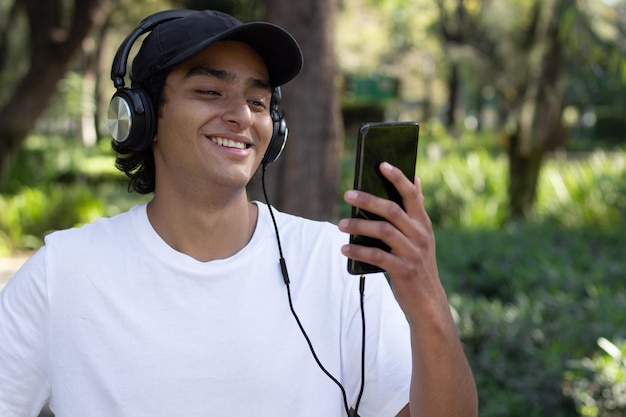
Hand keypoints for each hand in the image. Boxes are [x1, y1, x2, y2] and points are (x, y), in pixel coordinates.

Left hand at [338, 161, 445, 319]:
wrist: (428, 302)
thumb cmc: (418, 263)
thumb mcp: (422, 236)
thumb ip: (416, 209)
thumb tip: (415, 179)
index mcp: (423, 223)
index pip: (411, 194)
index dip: (398, 177)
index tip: (381, 164)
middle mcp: (420, 235)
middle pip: (392, 210)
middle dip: (368, 200)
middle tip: (347, 194)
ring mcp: (413, 252)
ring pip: (383, 231)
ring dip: (359, 226)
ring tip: (341, 225)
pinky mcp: (403, 270)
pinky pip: (377, 256)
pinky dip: (359, 251)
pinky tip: (345, 249)